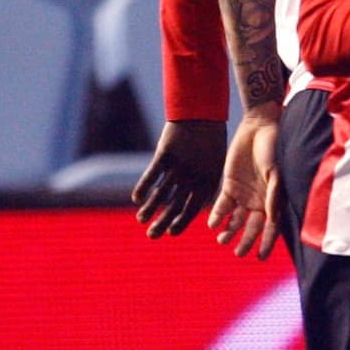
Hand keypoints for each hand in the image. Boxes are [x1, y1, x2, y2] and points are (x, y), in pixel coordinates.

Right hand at [132, 120, 226, 237]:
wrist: (201, 113)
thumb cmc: (208, 140)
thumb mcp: (213, 162)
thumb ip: (204, 183)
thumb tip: (197, 204)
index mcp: (208, 180)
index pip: (194, 206)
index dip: (182, 221)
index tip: (172, 233)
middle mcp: (193, 175)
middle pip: (176, 203)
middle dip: (164, 221)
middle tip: (152, 236)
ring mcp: (179, 165)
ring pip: (162, 191)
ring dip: (151, 207)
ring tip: (141, 220)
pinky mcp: (166, 153)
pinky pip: (153, 173)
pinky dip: (144, 186)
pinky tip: (136, 199)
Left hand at [206, 108, 282, 258]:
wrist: (259, 127)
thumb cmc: (274, 148)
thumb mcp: (275, 172)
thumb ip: (273, 195)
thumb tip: (272, 219)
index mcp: (274, 200)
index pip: (271, 227)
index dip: (266, 243)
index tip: (260, 257)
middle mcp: (259, 201)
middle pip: (251, 227)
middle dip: (246, 241)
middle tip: (238, 252)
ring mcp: (244, 194)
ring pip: (235, 220)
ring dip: (229, 230)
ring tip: (221, 239)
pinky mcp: (229, 186)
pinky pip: (222, 206)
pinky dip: (217, 215)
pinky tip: (213, 224)